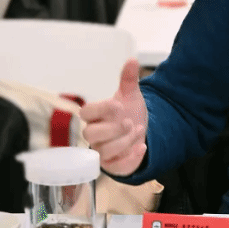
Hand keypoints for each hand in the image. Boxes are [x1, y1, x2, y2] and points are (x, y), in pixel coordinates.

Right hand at [79, 58, 148, 175]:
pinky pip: (116, 167)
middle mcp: (95, 135)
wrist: (139, 132)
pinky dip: (131, 158)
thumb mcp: (130, 96)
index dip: (100, 109)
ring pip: (105, 151)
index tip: (118, 105)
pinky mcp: (113, 165)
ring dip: (125, 142)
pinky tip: (142, 147)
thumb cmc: (128, 113)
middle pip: (91, 134)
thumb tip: (132, 59)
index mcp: (95, 116)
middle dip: (112, 129)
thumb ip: (128, 80)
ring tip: (138, 130)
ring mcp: (102, 151)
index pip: (86, 112)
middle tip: (129, 122)